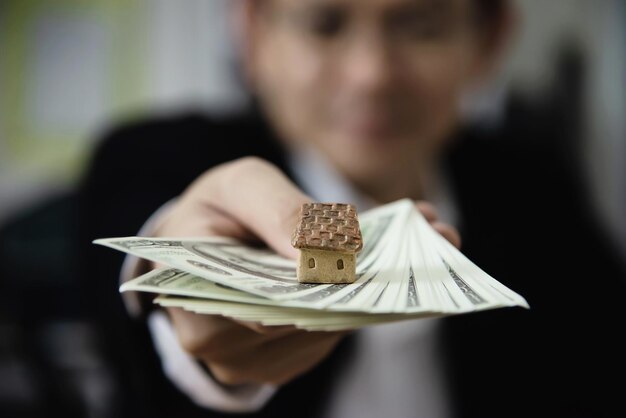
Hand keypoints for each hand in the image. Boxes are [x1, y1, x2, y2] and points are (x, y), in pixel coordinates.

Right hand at [153, 157, 460, 385]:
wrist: (201, 243)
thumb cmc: (215, 210)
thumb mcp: (239, 186)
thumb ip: (278, 210)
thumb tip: (330, 252)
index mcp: (195, 297)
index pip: (265, 301)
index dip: (328, 278)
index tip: (388, 247)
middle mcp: (220, 343)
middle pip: (310, 321)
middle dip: (377, 277)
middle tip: (439, 237)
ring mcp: (254, 360)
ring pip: (330, 330)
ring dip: (383, 288)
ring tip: (431, 239)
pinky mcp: (283, 360)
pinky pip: (330, 335)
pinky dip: (365, 299)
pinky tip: (395, 263)